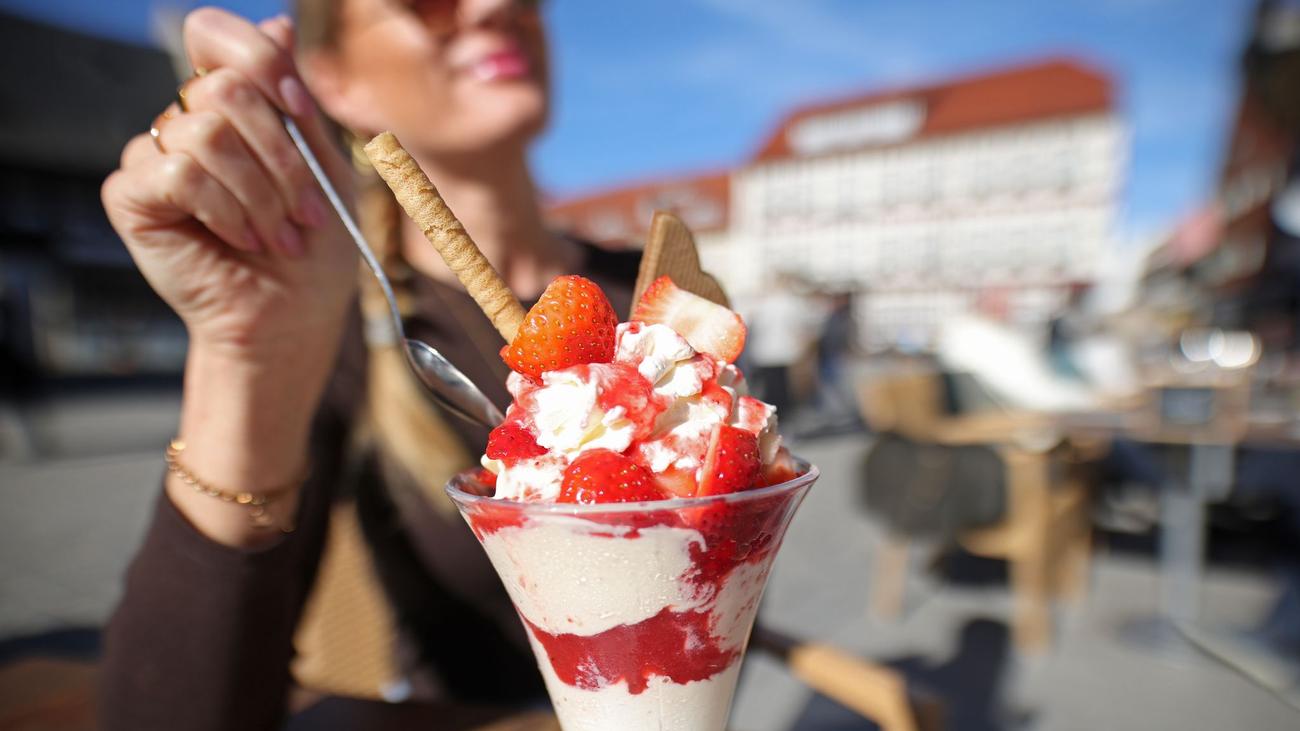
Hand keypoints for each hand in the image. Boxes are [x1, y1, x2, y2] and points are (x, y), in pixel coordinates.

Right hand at [103, 9, 355, 367]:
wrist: (291, 318)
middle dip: (282, 156)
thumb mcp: (324, 166)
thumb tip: (278, 24)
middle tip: (305, 212)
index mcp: (229, 106)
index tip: (299, 111)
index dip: (260, 62)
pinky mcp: (131, 195)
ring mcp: (153, 156)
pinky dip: (225, 208)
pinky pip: (177, 170)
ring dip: (261, 193)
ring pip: (207, 131)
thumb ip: (296, 102)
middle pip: (224, 87)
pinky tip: (241, 239)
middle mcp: (184, 121)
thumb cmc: (313, 249)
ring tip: (278, 236)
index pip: (215, 35)